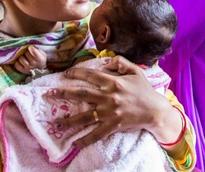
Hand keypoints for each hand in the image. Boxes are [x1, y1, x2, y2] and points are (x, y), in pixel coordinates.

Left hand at [14, 45, 45, 74]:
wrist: (40, 69)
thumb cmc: (40, 59)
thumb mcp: (42, 54)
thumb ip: (37, 49)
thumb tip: (30, 46)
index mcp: (39, 59)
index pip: (33, 51)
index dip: (31, 47)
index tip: (31, 47)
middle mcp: (33, 64)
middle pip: (26, 53)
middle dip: (27, 52)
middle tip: (28, 53)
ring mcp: (28, 68)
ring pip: (21, 59)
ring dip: (22, 57)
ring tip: (24, 57)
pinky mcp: (23, 71)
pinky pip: (17, 65)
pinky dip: (18, 62)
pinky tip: (21, 62)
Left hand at [46, 55, 176, 147]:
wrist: (155, 111)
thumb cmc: (145, 90)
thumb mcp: (136, 71)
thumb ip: (121, 62)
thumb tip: (106, 61)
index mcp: (113, 82)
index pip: (90, 75)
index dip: (76, 73)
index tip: (65, 74)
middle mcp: (109, 96)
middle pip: (82, 94)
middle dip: (63, 94)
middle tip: (49, 94)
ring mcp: (110, 112)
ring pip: (85, 116)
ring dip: (69, 120)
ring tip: (56, 122)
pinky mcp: (113, 126)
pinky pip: (96, 134)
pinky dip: (85, 139)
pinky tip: (75, 143)